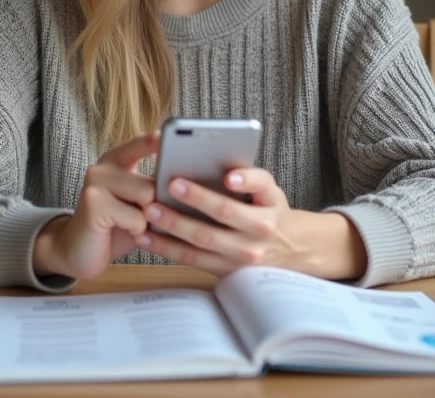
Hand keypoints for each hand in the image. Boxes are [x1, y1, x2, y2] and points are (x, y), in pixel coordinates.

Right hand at [33, 131, 158, 280]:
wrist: (78, 251)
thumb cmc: (116, 228)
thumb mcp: (138, 205)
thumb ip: (155, 191)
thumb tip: (183, 187)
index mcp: (117, 160)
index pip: (141, 144)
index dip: (156, 140)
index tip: (167, 134)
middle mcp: (104, 166)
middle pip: (153, 180)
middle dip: (158, 205)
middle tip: (142, 217)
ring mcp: (95, 181)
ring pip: (147, 196)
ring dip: (148, 220)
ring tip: (130, 224)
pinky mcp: (93, 202)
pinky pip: (136, 218)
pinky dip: (136, 231)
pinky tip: (119, 230)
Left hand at [132, 167, 318, 276]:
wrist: (288, 249)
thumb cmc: (268, 209)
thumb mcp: (269, 191)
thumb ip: (248, 178)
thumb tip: (211, 164)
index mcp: (271, 204)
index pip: (261, 187)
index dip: (246, 181)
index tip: (228, 176)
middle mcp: (260, 231)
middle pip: (225, 213)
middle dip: (196, 199)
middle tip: (169, 184)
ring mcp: (242, 256)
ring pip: (203, 241)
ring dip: (173, 226)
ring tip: (150, 210)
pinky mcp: (225, 271)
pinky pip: (191, 259)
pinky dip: (166, 247)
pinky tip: (145, 236)